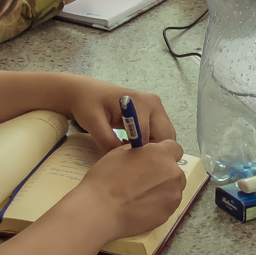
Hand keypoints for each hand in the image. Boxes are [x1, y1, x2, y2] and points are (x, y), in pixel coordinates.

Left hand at [59, 75, 175, 150]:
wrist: (89, 92)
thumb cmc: (89, 104)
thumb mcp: (93, 123)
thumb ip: (108, 140)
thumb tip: (124, 160)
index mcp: (141, 102)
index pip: (146, 136)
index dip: (137, 152)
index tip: (124, 161)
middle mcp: (155, 104)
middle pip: (164, 137)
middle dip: (151, 152)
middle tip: (131, 161)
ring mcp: (158, 109)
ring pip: (166, 138)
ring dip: (153, 149)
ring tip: (133, 154)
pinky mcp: (157, 115)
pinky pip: (162, 135)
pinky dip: (153, 145)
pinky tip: (135, 147)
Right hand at [76, 138, 189, 238]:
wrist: (100, 211)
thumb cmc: (105, 179)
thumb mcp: (119, 153)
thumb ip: (139, 151)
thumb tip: (144, 154)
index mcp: (162, 154)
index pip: (175, 148)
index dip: (163, 153)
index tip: (152, 160)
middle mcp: (173, 174)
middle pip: (175, 170)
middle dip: (164, 172)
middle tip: (144, 179)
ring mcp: (173, 196)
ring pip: (173, 189)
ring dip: (163, 189)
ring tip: (141, 196)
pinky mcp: (168, 214)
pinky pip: (167, 205)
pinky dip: (158, 205)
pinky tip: (140, 207)